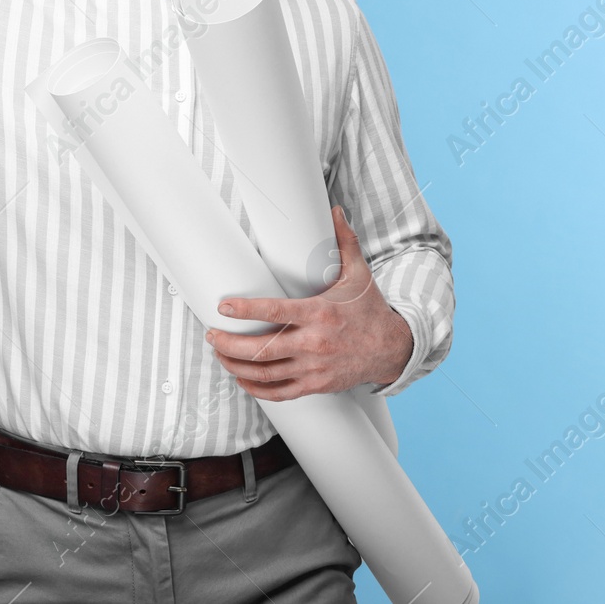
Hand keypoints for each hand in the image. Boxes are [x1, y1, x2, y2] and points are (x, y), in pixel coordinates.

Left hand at [204, 205, 413, 399]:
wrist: (392, 349)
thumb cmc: (370, 310)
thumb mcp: (358, 275)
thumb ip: (344, 242)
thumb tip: (335, 211)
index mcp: (319, 313)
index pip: (275, 312)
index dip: (245, 310)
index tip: (223, 306)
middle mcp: (314, 343)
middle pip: (262, 349)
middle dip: (230, 344)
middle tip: (212, 334)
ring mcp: (314, 367)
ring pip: (266, 373)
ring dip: (236, 365)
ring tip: (220, 354)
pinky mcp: (316, 385)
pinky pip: (280, 392)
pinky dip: (257, 388)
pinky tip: (242, 378)